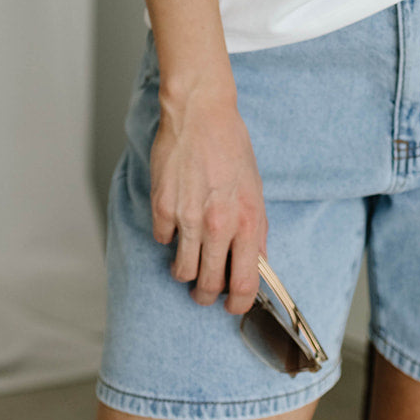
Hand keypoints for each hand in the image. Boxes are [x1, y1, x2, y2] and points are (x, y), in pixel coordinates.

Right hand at [149, 83, 267, 315]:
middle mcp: (219, 224)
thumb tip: (256, 263)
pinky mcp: (163, 206)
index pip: (244, 285)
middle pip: (209, 285)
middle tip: (204, 287)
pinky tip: (176, 220)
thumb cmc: (231, 147)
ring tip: (188, 258)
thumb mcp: (255, 190)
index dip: (237, 305)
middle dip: (206, 293)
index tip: (232, 306)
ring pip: (182, 271)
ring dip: (185, 271)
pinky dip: (168, 237)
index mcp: (249, 221)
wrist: (201, 113)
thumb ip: (256, 230)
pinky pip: (163, 240)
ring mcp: (189, 217)